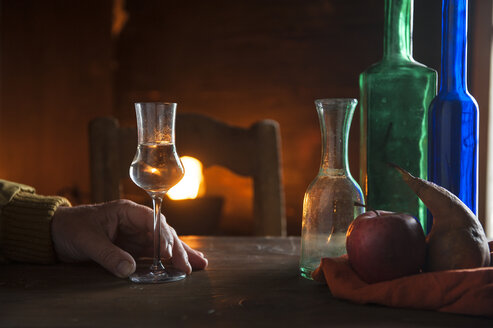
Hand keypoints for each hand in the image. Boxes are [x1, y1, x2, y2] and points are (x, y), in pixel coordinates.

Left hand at [51, 199, 207, 277]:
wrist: (56, 232)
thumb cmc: (71, 228)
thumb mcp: (87, 241)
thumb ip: (108, 255)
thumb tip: (129, 269)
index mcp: (127, 211)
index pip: (152, 221)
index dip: (162, 237)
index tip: (168, 254)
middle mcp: (136, 221)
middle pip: (163, 232)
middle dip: (178, 249)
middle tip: (189, 266)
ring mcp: (136, 234)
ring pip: (164, 243)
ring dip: (181, 254)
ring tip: (200, 264)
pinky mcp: (134, 246)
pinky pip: (155, 253)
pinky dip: (170, 259)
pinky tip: (185, 263)